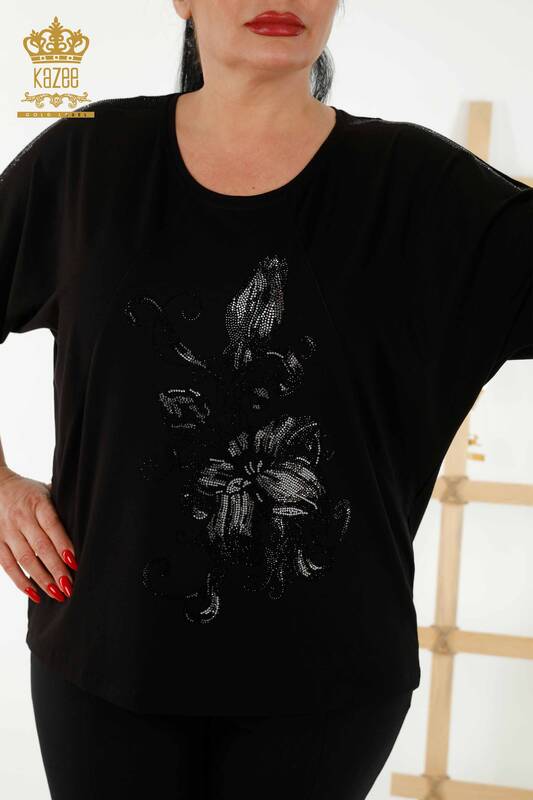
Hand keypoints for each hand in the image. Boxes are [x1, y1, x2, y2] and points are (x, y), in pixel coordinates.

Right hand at [0, 467, 76, 603]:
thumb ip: (63, 505)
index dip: (63, 545)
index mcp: (38, 503)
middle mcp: (22, 518)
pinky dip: (21, 582)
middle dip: (56, 569)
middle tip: (70, 587)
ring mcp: (7, 531)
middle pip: (40, 547)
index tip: (75, 563)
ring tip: (57, 594)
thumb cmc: (30, 492)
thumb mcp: (48, 490)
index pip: (52, 526)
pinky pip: (7, 566)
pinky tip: (35, 594)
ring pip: (24, 559)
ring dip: (41, 579)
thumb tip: (90, 517)